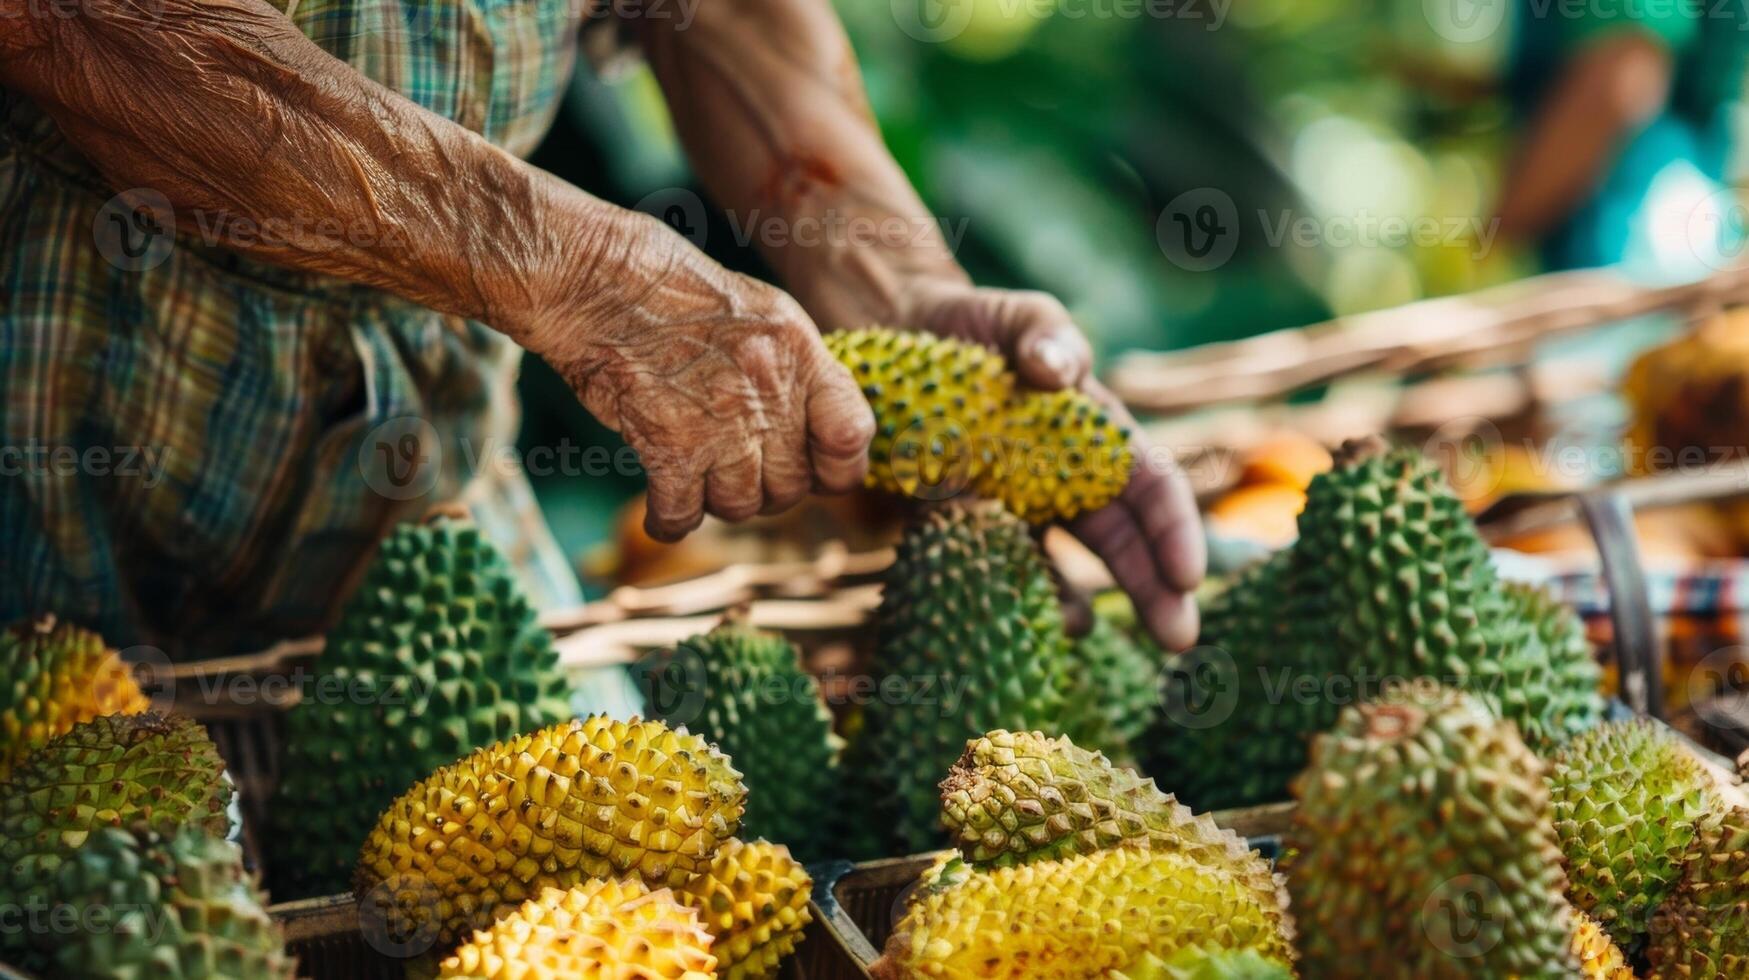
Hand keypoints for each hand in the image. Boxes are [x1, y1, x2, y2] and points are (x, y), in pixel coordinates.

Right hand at [527, 216, 874, 541]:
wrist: (602, 280)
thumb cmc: (677, 295)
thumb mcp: (764, 316)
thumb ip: (799, 375)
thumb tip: (826, 436)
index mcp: (800, 355)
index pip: (851, 438)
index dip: (837, 469)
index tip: (818, 471)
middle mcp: (768, 391)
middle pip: (791, 486)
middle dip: (766, 489)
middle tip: (738, 468)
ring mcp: (720, 422)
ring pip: (741, 506)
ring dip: (718, 501)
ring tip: (700, 476)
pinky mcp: (668, 445)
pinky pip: (682, 515)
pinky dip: (670, 520)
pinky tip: (664, 508)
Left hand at [903, 278, 1203, 649]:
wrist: (899, 333)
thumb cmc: (974, 322)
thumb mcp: (1017, 315)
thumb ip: (1045, 335)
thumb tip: (1058, 370)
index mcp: (1093, 434)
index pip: (1149, 486)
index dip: (1172, 529)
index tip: (1187, 574)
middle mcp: (1060, 479)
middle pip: (1119, 541)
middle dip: (1154, 590)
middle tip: (1180, 641)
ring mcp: (1011, 507)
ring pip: (1060, 567)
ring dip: (1080, 605)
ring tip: (1088, 638)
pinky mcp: (956, 523)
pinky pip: (987, 569)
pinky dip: (1006, 600)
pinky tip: (1014, 627)